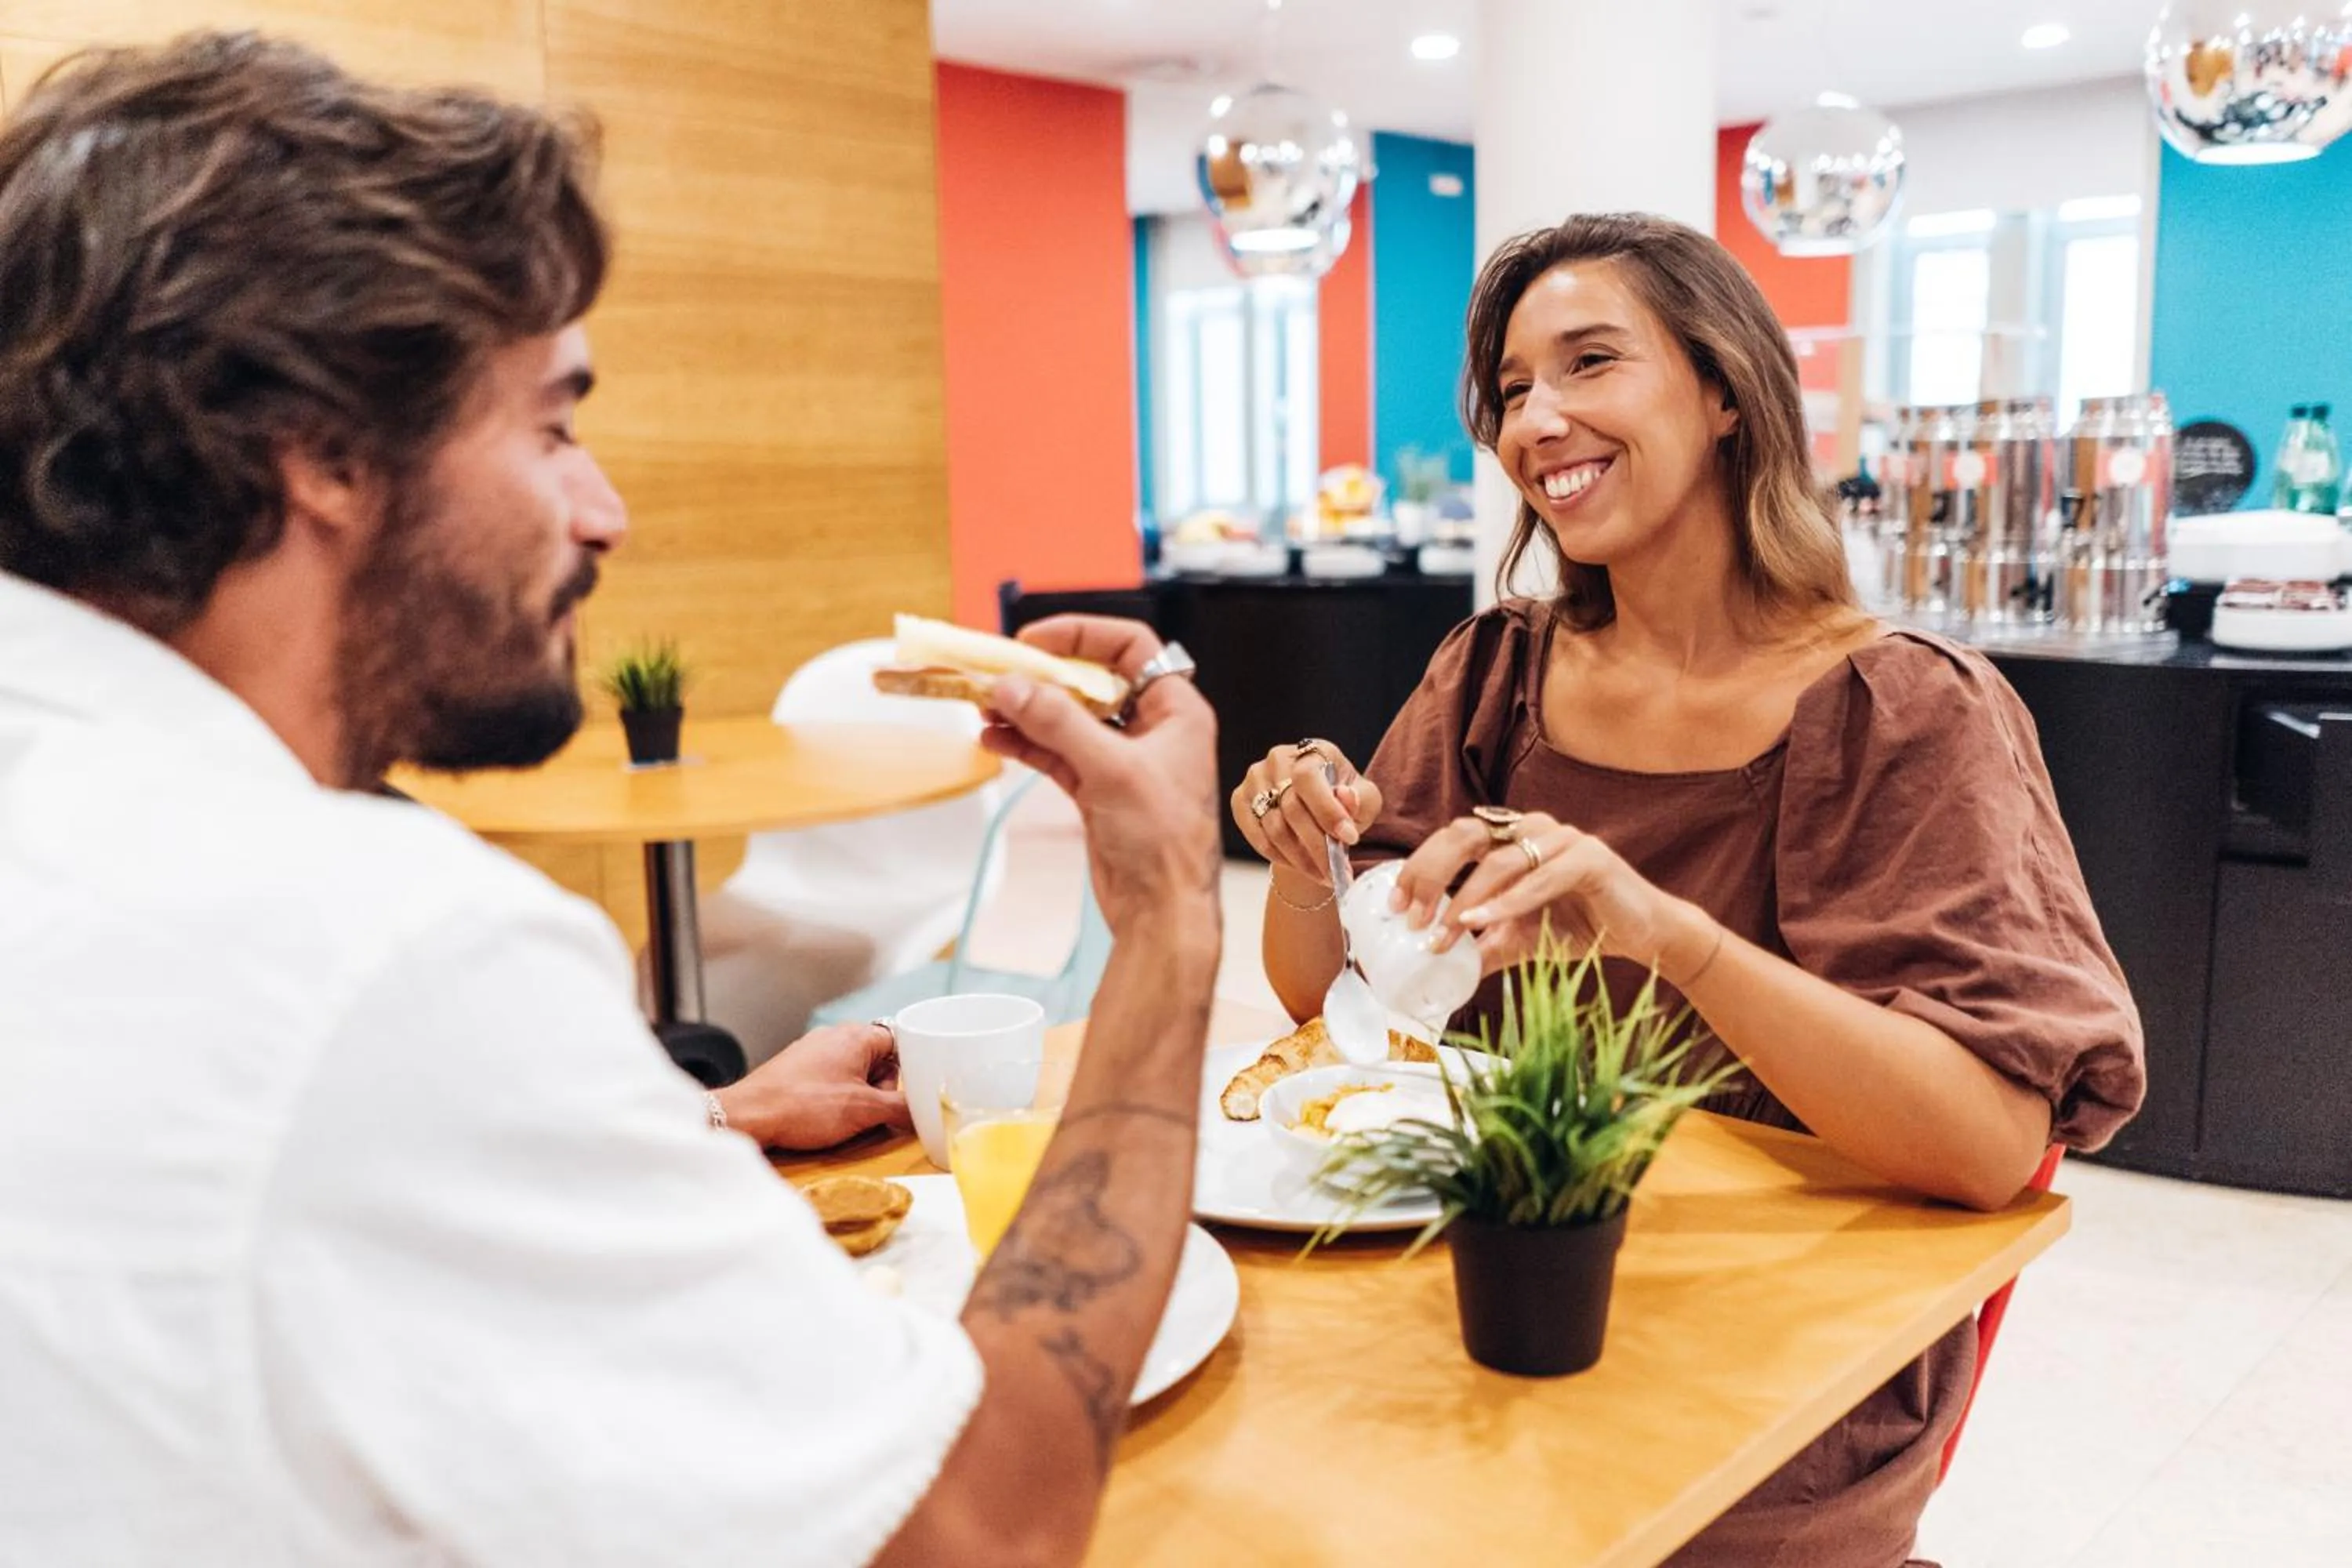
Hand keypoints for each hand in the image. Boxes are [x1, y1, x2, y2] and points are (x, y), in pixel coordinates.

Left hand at [714, 1023, 908, 1150]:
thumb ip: (901, 1109)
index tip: (911, 1091)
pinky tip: (825, 1117)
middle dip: (880, 1089)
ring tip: (847, 1119)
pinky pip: (830, 1078)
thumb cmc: (805, 1106)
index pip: (900, 1041)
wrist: (750, 1115)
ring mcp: (812, 1050)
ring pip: (853, 1071)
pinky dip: (835, 1097)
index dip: (909, 1069)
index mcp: (857, 1036)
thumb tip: (924, 1113)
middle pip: (877, 1059)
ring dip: (858, 1096)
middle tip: (872, 1113)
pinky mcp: (796, 1067)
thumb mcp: (864, 1111)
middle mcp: (834, 1035)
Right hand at [978, 616, 1221, 945]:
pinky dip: (1026, 744)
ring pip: (1067, 719)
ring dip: (1026, 711)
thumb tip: (1010, 685)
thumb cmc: (1162, 841)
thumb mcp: (1111, 770)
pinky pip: (1055, 754)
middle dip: (1042, 677)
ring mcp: (1121, 760)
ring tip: (984, 707)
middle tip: (997, 673)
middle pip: (1091, 681)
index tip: (1034, 640)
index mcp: (1176, 711)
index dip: (1083, 634)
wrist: (1162, 914)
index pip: (1131, 646)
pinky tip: (994, 738)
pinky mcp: (1097, 791)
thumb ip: (1057, 722)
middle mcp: (1151, 729)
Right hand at [1228, 739, 1383, 883]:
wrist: (1315, 809)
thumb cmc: (1344, 801)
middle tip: (1336, 871)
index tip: (1349, 839)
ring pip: (1274, 828)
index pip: (1307, 778)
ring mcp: (1255, 779)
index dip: (1327, 810)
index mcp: (1312, 751)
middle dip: (1318, 846)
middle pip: (1291, 808)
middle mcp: (1278, 760)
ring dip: (1301, 858)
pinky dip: (1280, 857)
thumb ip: (1361, 799)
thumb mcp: (1365, 799)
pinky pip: (1257, 837)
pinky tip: (1301, 866)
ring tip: (1323, 875)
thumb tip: (1345, 796)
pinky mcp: (1240, 800)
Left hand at [1391, 810, 1717, 981]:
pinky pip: (1541, 877)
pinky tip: (1483, 922)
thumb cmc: (1580, 927)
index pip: (1452, 840)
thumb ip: (1481, 945)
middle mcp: (1531, 828)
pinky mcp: (1589, 857)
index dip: (1420, 868)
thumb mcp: (1519, 939)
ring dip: (1466, 900)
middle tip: (1409, 916)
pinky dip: (1508, 902)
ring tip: (1442, 935)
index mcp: (1510, 838)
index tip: (1394, 906)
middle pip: (1466, 835)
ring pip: (1500, 860)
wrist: (1642, 935)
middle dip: (1431, 875)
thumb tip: (1436, 967)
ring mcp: (1562, 838)